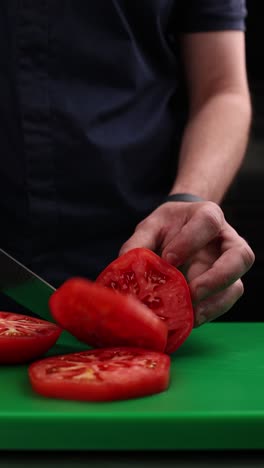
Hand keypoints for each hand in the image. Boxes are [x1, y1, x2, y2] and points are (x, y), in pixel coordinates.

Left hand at [119, 201, 254, 325]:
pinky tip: (189, 319)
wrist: (181, 230)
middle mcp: (227, 240)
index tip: (169, 258)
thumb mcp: (151, 227)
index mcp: (208, 216)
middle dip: (217, 277)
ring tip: (190, 315)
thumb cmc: (168, 227)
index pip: (208, 222)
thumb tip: (123, 267)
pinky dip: (209, 313)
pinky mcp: (226, 286)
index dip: (191, 240)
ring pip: (236, 285)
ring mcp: (230, 265)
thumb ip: (138, 243)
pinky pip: (225, 302)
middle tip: (191, 292)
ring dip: (214, 303)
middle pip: (240, 256)